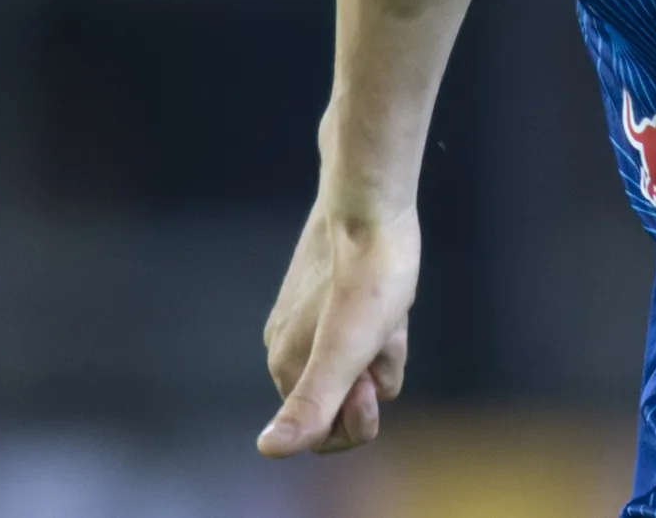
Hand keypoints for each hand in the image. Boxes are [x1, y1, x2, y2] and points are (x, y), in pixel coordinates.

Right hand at [257, 199, 415, 456]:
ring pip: (359, 364)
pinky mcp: (325, 296)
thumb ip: (311, 405)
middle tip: (382, 334)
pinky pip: (360, 333)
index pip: (326, 436)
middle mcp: (287, 348)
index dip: (359, 418)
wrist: (370, 204)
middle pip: (346, 399)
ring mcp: (305, 320)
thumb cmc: (368, 278)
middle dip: (374, 377)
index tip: (371, 378)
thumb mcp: (346, 352)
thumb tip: (266, 450)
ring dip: (383, 347)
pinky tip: (389, 299)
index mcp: (286, 368)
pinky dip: (381, 325)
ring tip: (388, 312)